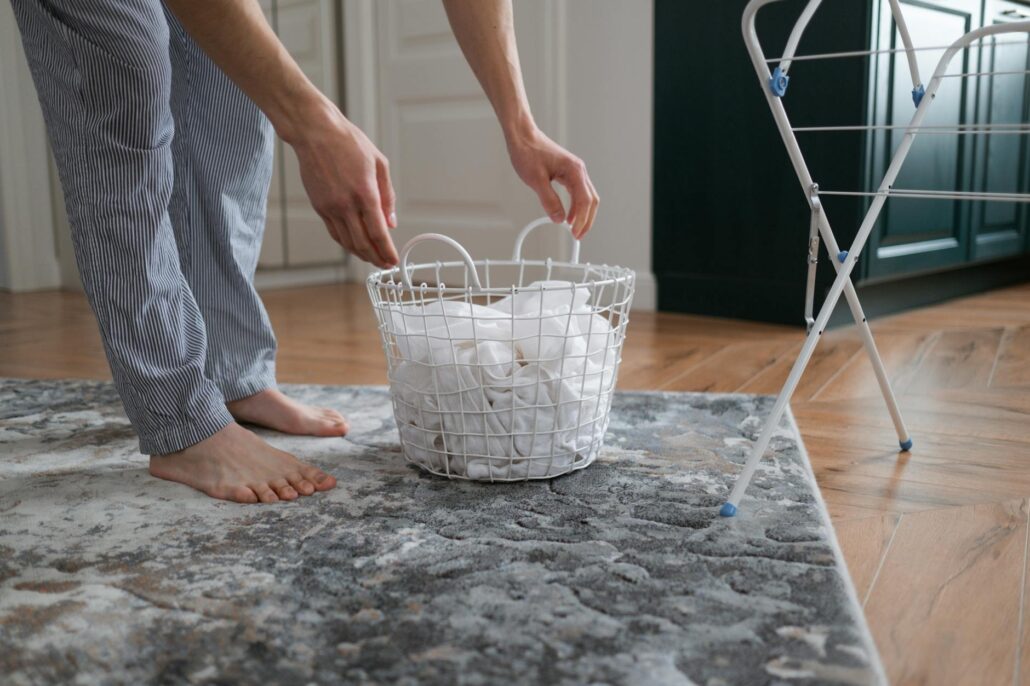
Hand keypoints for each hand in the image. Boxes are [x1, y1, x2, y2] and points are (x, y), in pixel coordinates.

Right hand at [286, 99, 397, 267]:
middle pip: (362, 243)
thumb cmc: (348, 143)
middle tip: (385, 264)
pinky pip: (334, 233)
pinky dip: (346, 243)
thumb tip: (391, 222)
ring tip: (372, 259)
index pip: (378, 233)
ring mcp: (330, 207)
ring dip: (361, 254)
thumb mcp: (379, 164)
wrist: (315, 133)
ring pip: (347, 242)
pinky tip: (355, 246)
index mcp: (365, 193)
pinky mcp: (319, 207)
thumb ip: (388, 196)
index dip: (387, 251)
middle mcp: (346, 204)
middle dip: (376, 258)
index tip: (393, 260)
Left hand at [506, 127, 598, 238]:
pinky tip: (568, 215)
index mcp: (574, 171)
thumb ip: (549, 201)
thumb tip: (558, 218)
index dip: (582, 220)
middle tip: (578, 236)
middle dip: (587, 220)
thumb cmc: (528, 152)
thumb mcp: (536, 180)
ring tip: (573, 228)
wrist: (522, 136)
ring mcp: (574, 171)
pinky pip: (577, 192)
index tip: (575, 234)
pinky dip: (575, 205)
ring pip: (586, 197)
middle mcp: (578, 170)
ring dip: (582, 214)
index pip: (585, 201)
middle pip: (591, 200)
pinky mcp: (568, 172)